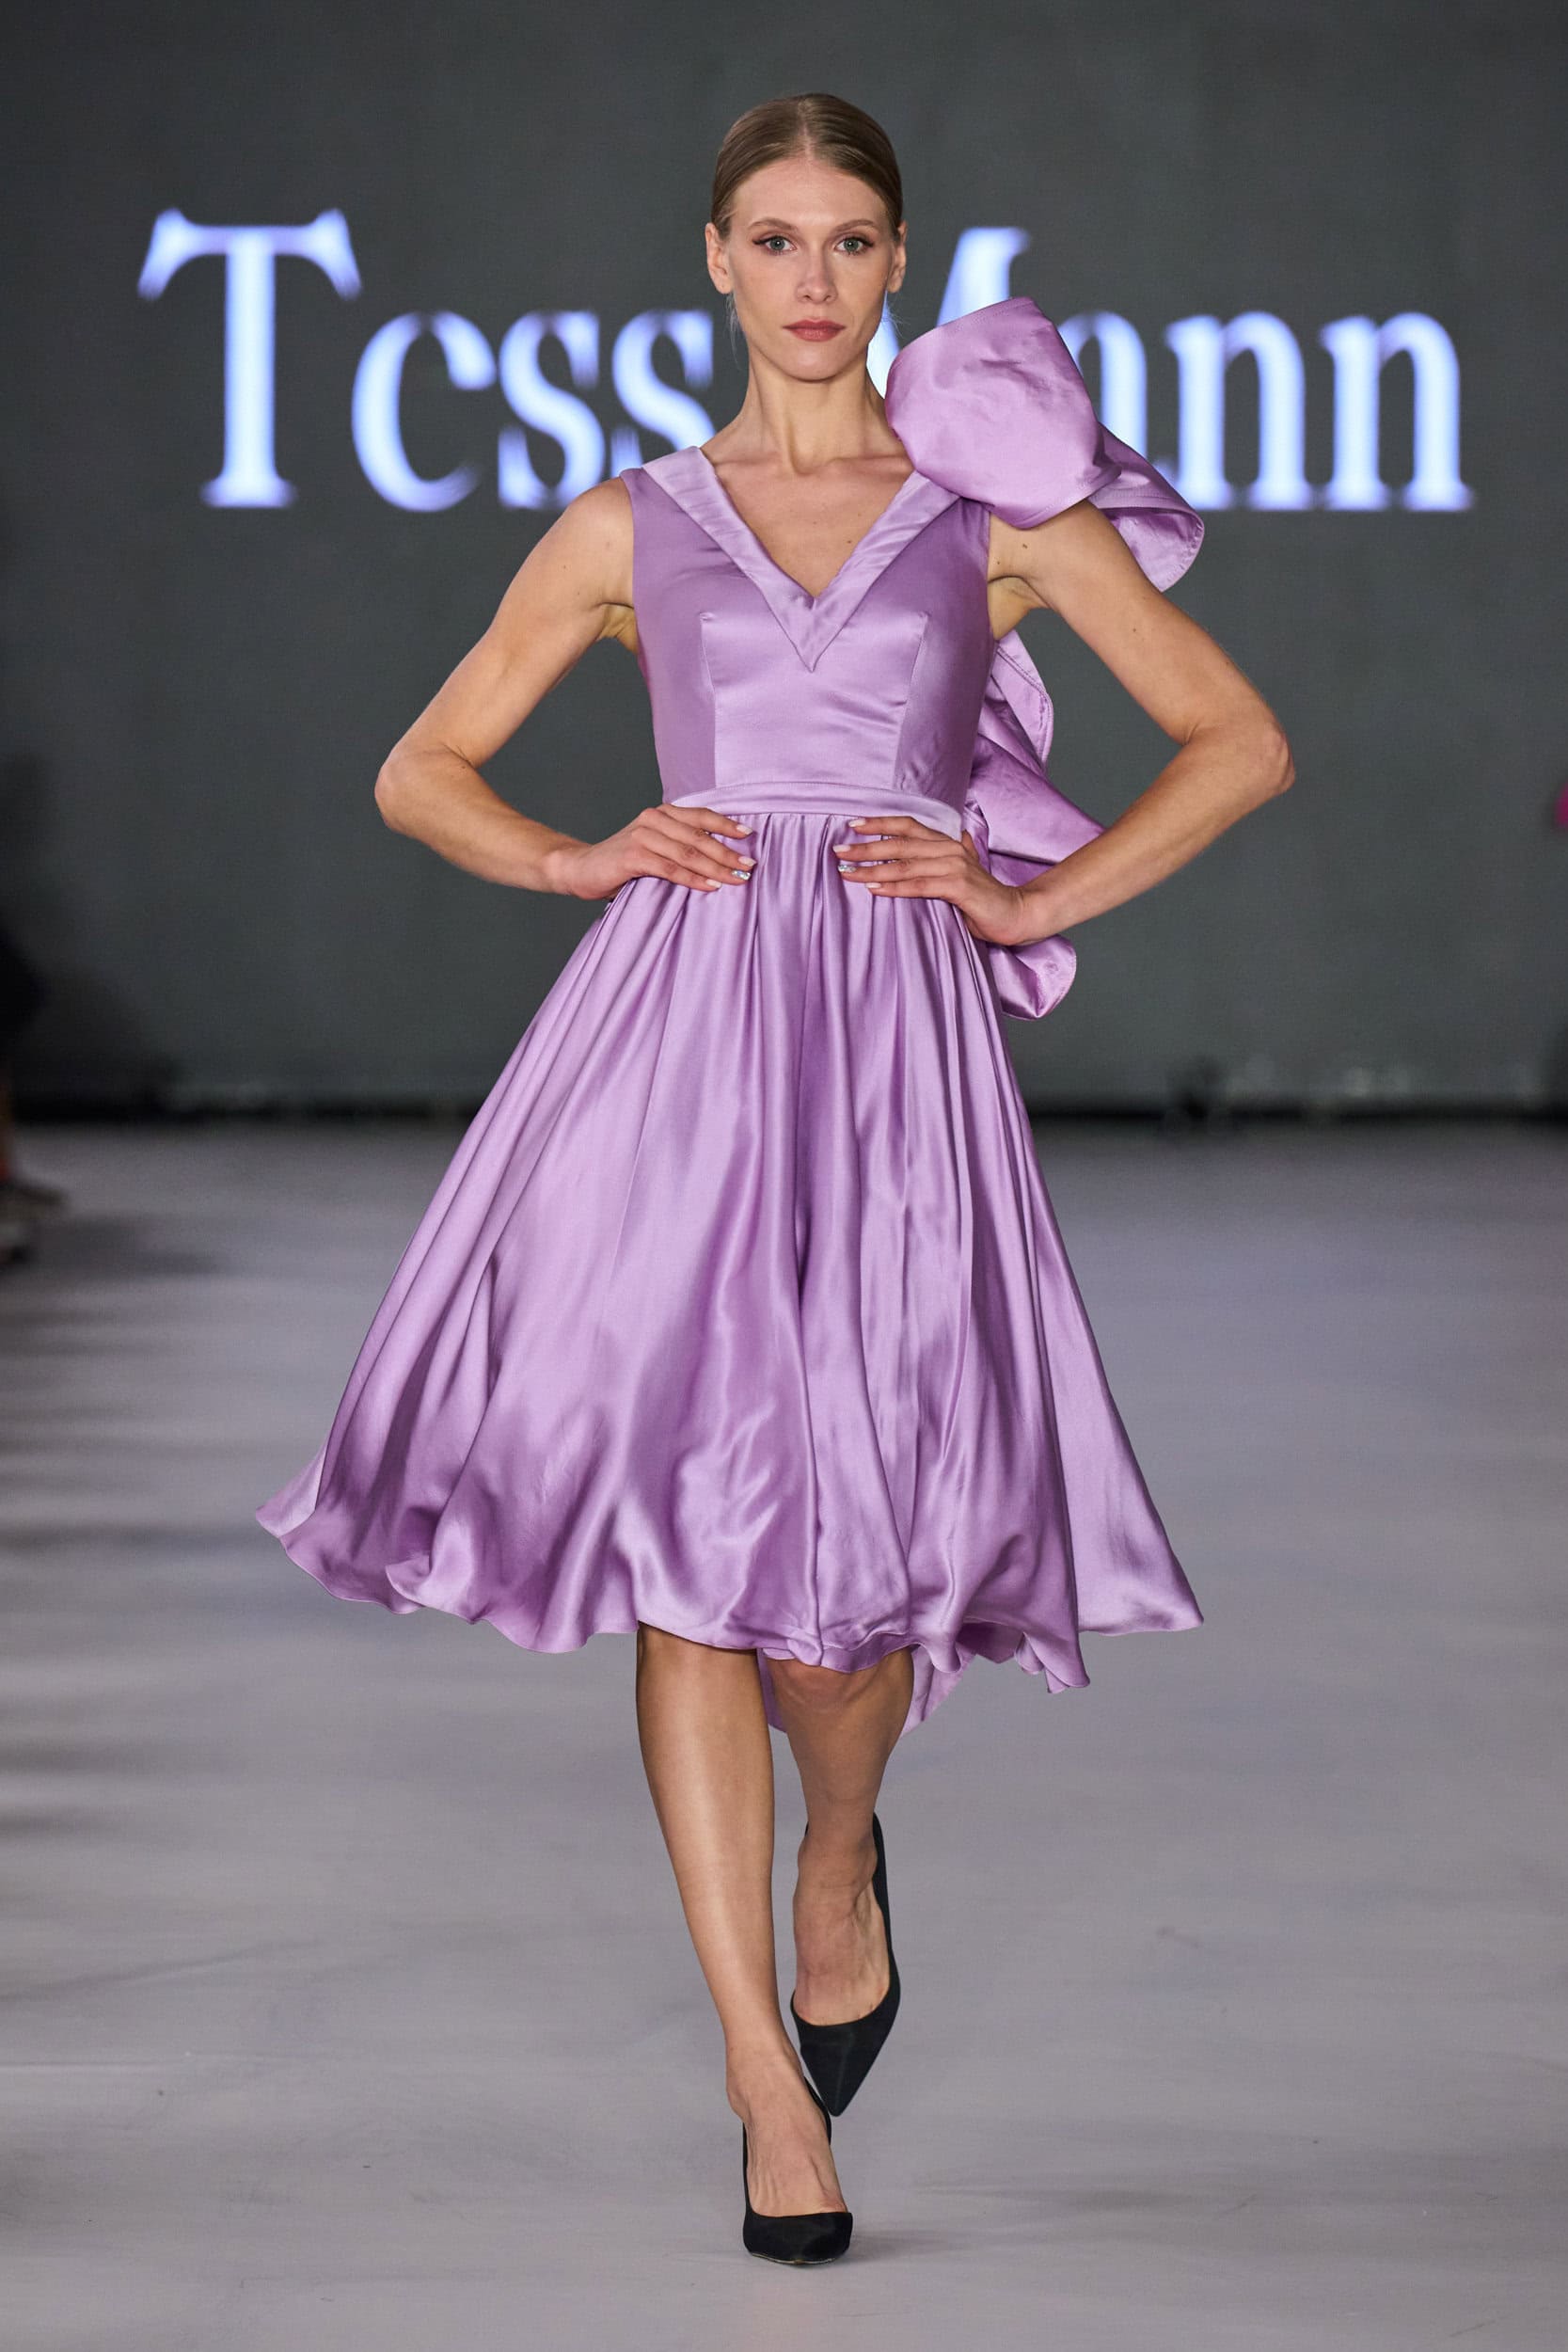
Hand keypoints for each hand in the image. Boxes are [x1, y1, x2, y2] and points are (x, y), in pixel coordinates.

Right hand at [546, 805, 755, 902]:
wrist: (579, 868)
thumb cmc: (621, 863)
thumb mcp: (653, 848)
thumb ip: (678, 846)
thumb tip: (720, 859)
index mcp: (661, 813)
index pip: (701, 815)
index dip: (726, 825)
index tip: (749, 835)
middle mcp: (653, 819)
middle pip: (699, 835)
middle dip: (727, 852)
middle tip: (750, 866)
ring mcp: (642, 836)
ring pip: (688, 852)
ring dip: (716, 867)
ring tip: (738, 879)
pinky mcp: (633, 856)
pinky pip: (671, 868)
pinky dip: (693, 878)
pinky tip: (711, 886)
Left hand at [832, 815, 1034, 947]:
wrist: (1016, 913)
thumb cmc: (984, 898)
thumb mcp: (961, 875)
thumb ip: (947, 860)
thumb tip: (940, 846)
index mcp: (948, 843)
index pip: (909, 826)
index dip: (880, 823)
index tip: (852, 826)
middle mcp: (950, 849)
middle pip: (901, 842)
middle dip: (866, 847)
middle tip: (838, 851)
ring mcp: (955, 866)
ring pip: (905, 864)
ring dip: (873, 869)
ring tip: (847, 873)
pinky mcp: (959, 886)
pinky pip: (919, 885)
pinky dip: (894, 887)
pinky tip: (874, 889)